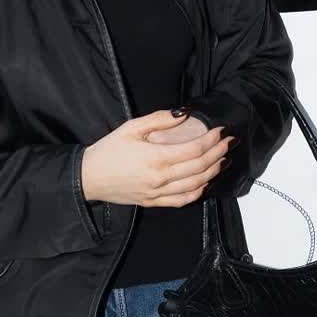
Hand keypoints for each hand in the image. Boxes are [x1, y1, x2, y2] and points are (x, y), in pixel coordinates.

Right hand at [81, 110, 232, 208]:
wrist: (88, 178)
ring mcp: (158, 193)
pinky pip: (183, 200)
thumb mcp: (131, 128)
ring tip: (222, 159)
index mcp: (156, 158)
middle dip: (218, 153)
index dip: (211, 140)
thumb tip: (183, 114)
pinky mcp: (154, 202)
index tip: (220, 131)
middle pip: (200, 166)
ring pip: (196, 185)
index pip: (194, 149)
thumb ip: (159, 119)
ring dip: (213, 171)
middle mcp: (161, 178)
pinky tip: (205, 182)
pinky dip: (198, 191)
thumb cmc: (107, 151)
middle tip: (228, 142)